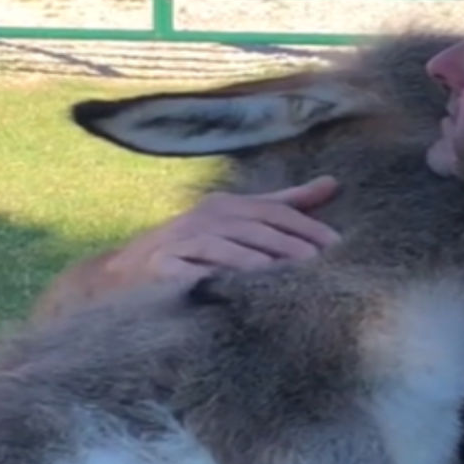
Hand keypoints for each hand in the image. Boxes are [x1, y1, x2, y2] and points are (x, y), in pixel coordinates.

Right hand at [104, 175, 341, 288]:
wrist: (127, 279)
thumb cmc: (195, 252)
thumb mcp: (240, 226)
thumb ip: (285, 206)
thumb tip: (332, 184)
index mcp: (228, 205)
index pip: (275, 211)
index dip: (306, 225)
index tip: (336, 244)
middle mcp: (207, 215)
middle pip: (257, 226)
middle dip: (292, 242)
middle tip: (321, 262)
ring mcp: (184, 237)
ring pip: (232, 241)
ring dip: (265, 255)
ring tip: (294, 271)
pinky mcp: (165, 262)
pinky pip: (201, 262)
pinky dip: (228, 268)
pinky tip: (251, 279)